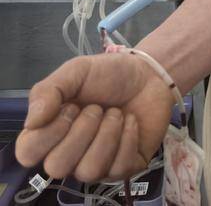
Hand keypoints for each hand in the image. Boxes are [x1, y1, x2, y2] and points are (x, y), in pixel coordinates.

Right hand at [15, 53, 173, 181]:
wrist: (150, 74)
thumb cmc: (109, 75)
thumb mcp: (76, 71)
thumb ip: (48, 91)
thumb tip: (32, 123)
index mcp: (50, 133)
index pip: (28, 154)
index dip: (50, 132)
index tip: (72, 106)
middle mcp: (69, 155)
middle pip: (57, 167)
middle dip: (82, 132)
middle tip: (98, 108)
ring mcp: (96, 164)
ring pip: (89, 171)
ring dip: (107, 136)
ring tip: (117, 113)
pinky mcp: (124, 167)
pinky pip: (119, 169)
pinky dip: (128, 139)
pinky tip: (131, 122)